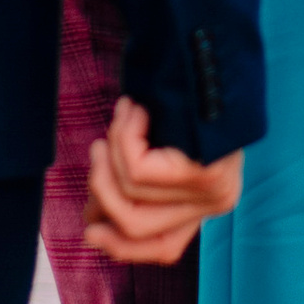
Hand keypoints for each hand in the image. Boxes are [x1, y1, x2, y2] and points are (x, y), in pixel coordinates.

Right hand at [83, 97, 243, 263]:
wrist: (213, 55)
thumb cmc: (183, 96)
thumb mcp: (161, 147)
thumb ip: (136, 184)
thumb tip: (93, 217)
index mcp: (207, 204)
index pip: (164, 248)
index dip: (122, 247)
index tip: (89, 230)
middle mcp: (215, 203)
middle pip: (136, 226)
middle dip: (102, 190)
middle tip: (97, 149)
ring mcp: (213, 190)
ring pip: (131, 191)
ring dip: (113, 148)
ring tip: (124, 113)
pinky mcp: (205, 173)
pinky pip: (138, 168)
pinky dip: (124, 136)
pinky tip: (134, 109)